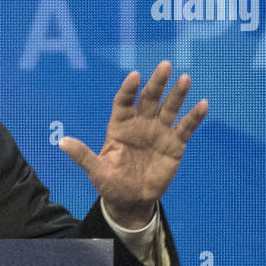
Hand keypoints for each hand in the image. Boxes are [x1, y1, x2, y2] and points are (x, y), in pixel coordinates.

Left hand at [59, 61, 207, 228]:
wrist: (132, 200)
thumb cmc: (111, 183)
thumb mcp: (96, 171)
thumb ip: (82, 156)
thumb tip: (62, 142)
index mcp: (120, 127)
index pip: (123, 102)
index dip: (128, 89)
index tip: (134, 76)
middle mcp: (140, 124)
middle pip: (149, 99)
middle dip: (157, 83)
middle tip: (165, 66)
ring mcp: (158, 132)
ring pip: (169, 109)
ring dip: (177, 94)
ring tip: (185, 79)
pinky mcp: (174, 144)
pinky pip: (185, 128)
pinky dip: (194, 117)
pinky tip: (202, 105)